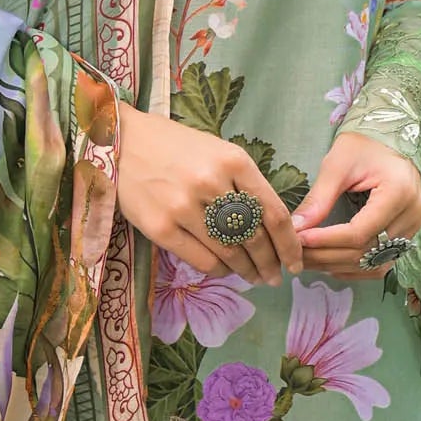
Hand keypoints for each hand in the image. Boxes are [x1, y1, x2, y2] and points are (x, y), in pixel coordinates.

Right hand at [115, 102, 302, 286]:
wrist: (124, 142)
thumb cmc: (178, 147)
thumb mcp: (219, 152)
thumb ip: (245, 184)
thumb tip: (272, 228)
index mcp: (234, 160)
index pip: (274, 213)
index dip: (290, 245)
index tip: (295, 262)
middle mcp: (212, 183)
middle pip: (255, 237)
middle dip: (270, 263)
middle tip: (274, 277)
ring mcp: (184, 207)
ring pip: (230, 252)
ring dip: (247, 271)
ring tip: (254, 277)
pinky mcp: (161, 228)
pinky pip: (202, 260)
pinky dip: (219, 270)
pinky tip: (225, 270)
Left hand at [292, 130, 420, 280]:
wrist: (387, 139)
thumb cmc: (363, 145)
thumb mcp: (337, 165)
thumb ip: (319, 198)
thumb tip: (295, 228)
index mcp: (399, 192)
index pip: (360, 231)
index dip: (327, 240)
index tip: (299, 239)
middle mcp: (412, 214)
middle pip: (367, 250)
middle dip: (327, 256)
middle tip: (297, 254)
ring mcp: (413, 227)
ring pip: (374, 262)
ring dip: (339, 266)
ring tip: (309, 260)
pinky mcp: (408, 235)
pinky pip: (382, 262)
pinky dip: (355, 267)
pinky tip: (331, 263)